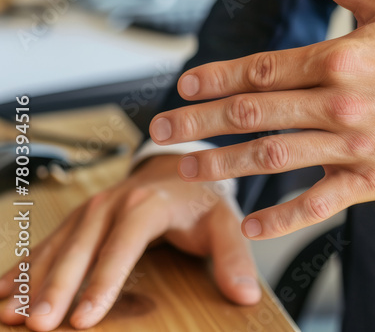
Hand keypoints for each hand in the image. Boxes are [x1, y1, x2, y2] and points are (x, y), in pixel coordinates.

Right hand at [0, 154, 259, 330]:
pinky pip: (44, 246)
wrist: (181, 166)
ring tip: (10, 316)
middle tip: (40, 325)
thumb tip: (244, 295)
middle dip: (57, 289)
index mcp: (149, 202)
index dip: (104, 281)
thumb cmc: (202, 198)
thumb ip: (234, 257)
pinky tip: (1, 295)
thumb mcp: (226, 222)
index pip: (124, 244)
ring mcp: (89, 210)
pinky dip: (21, 269)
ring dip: (31, 282)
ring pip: (55, 248)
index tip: (87, 318)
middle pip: (80, 249)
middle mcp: (112, 203)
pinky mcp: (76, 220)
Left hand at [148, 0, 374, 240]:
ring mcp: (353, 145)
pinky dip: (282, 216)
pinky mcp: (369, 180)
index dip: (216, 77)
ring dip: (224, 163)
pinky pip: (318, 203)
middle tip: (160, 130)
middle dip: (201, 122)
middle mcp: (341, 103)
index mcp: (341, 59)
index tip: (183, 86)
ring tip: (186, 168)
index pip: (263, 68)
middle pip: (256, 113)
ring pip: (275, 156)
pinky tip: (250, 222)